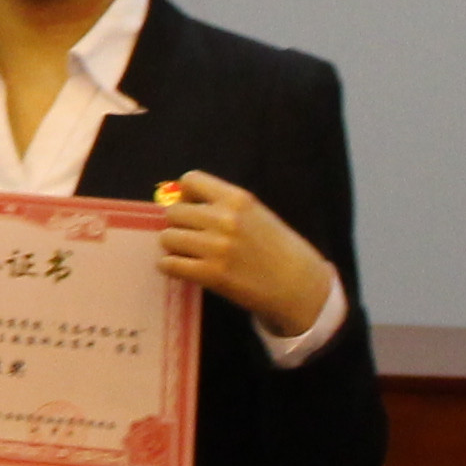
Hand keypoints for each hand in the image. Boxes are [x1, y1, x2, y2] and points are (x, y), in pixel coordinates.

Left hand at [155, 170, 337, 340]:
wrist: (298, 285)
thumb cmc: (277, 248)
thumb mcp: (256, 213)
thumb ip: (223, 206)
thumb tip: (183, 203)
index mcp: (237, 198)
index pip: (191, 180)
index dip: (186, 195)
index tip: (194, 209)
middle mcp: (225, 219)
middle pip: (174, 212)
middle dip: (179, 224)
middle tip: (192, 238)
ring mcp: (216, 247)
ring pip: (167, 238)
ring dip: (174, 247)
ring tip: (191, 255)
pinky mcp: (211, 274)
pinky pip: (168, 264)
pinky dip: (171, 267)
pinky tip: (186, 269)